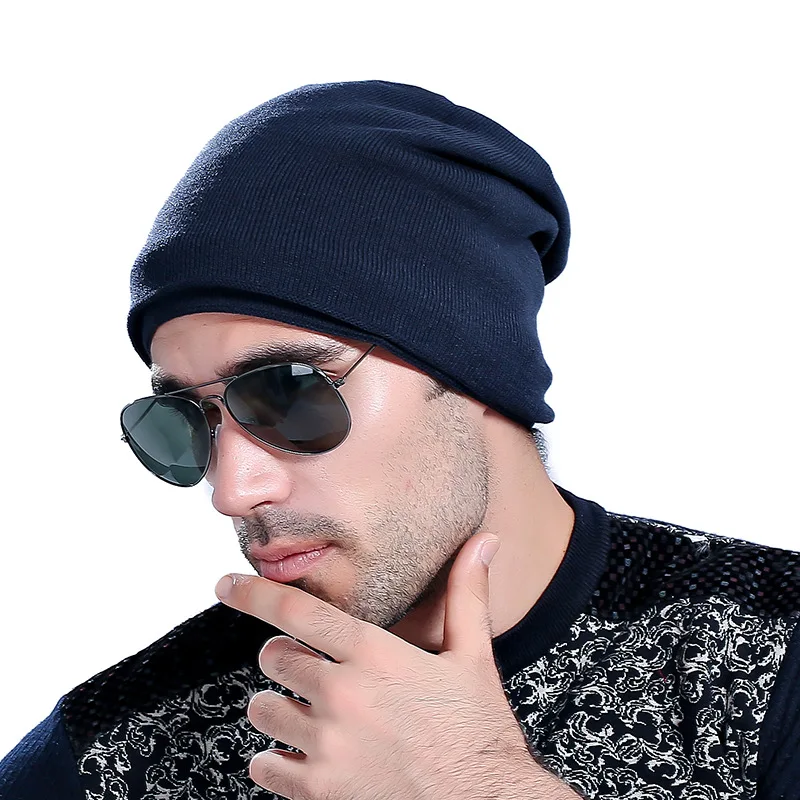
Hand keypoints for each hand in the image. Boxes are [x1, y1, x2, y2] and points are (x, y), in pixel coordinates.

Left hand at [215, 533, 574, 799]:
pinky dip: (274, 760)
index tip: (227, 585)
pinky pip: (265, 766)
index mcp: (374, 654)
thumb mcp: (473, 656)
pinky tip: (300, 756)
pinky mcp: (319, 791)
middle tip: (306, 668)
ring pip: (264, 709)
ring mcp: (327, 744)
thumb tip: (484, 542)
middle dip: (283, 658)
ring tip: (305, 713)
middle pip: (274, 658)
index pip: (297, 610)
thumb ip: (468, 594)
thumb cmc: (478, 731)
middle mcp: (342, 693)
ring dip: (277, 707)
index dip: (254, 593)